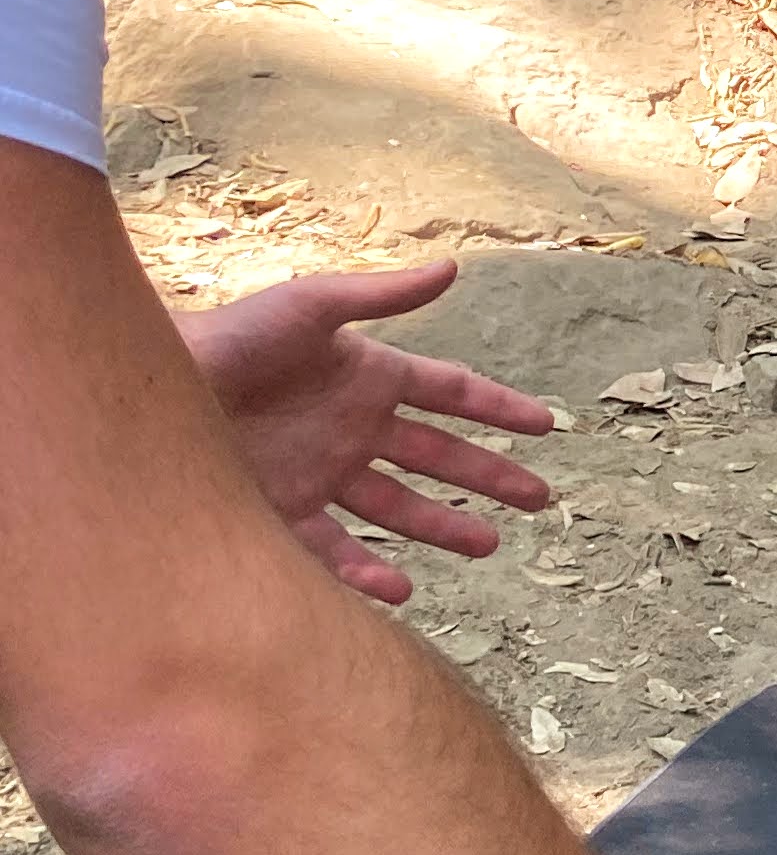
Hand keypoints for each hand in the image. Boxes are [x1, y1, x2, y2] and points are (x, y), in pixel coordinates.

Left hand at [176, 262, 554, 606]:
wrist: (151, 391)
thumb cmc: (229, 337)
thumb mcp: (310, 306)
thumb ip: (383, 296)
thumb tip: (454, 268)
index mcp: (368, 377)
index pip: (450, 394)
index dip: (498, 409)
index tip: (546, 427)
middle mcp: (351, 430)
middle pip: (438, 458)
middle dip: (490, 477)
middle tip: (539, 500)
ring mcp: (319, 476)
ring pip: (398, 508)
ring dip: (444, 526)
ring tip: (489, 545)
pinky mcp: (279, 515)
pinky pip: (334, 551)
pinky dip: (368, 571)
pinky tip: (402, 586)